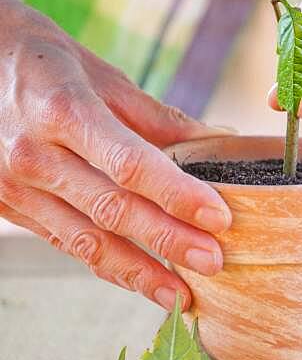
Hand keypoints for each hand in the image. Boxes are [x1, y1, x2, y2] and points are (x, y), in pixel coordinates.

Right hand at [0, 0, 231, 310]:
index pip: (129, 163)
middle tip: (213, 262)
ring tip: (182, 295)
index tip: (219, 218)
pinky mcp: (10, 208)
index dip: (176, 194)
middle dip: (167, 241)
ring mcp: (16, 186)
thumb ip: (160, 119)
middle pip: (112, 209)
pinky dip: (107, 266)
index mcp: (64, 111)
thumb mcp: (103, 77)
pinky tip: (140, 281)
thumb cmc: (47, 65)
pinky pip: (67, 244)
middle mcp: (34, 154)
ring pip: (86, 240)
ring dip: (138, 272)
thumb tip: (223, 141)